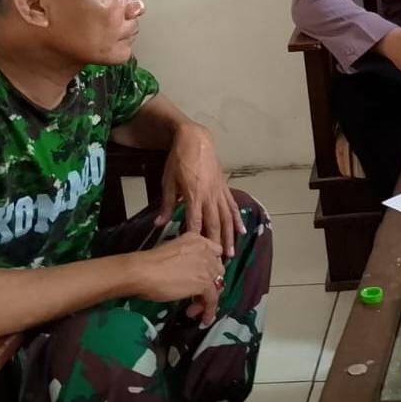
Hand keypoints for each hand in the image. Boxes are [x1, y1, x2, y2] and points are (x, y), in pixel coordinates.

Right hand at [127, 233, 225, 325]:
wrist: (143, 271)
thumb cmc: (149, 263)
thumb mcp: (173, 253)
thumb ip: (186, 259)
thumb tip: (188, 274)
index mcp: (197, 240)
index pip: (214, 254)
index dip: (209, 268)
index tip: (202, 278)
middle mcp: (206, 250)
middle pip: (217, 271)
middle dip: (208, 284)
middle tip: (196, 296)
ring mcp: (207, 266)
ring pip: (217, 285)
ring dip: (206, 298)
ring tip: (193, 309)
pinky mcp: (205, 283)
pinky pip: (213, 299)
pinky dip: (209, 310)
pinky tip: (203, 318)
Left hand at [157, 123, 244, 260]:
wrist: (196, 139)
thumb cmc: (179, 160)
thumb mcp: (168, 181)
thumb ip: (166, 204)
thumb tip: (159, 224)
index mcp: (194, 195)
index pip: (195, 221)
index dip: (197, 238)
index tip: (198, 254)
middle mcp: (210, 196)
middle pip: (215, 223)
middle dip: (217, 243)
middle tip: (220, 262)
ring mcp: (219, 192)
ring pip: (227, 217)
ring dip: (230, 236)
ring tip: (233, 252)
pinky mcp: (224, 188)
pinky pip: (232, 206)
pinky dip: (237, 219)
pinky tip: (242, 230)